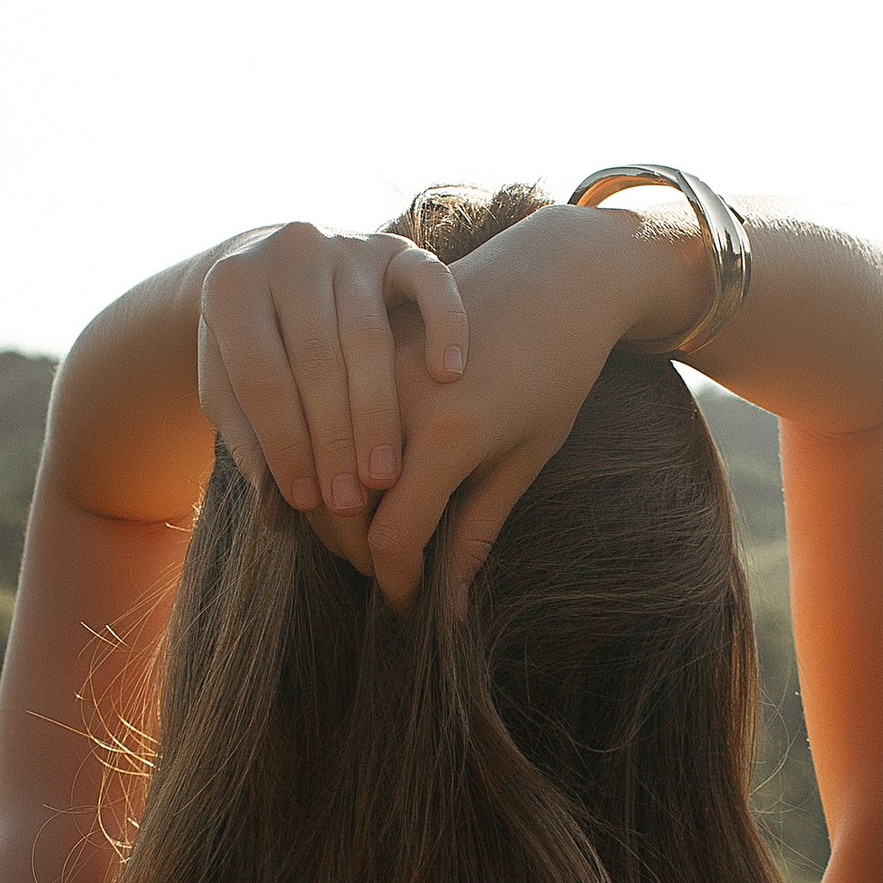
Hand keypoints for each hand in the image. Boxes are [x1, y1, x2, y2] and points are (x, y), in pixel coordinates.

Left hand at [196, 225, 468, 567]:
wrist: (278, 265)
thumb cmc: (251, 344)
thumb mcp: (227, 381)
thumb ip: (245, 434)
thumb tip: (273, 502)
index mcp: (231, 285)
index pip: (261, 375)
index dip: (284, 442)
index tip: (306, 500)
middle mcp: (288, 252)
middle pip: (315, 359)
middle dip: (333, 439)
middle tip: (351, 501)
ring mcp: (345, 245)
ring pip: (366, 335)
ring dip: (378, 411)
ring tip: (386, 476)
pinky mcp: (394, 246)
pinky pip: (429, 280)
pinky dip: (444, 323)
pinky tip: (449, 375)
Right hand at [365, 205, 683, 609]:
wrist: (558, 272)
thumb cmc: (559, 370)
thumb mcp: (526, 456)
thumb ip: (477, 534)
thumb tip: (448, 610)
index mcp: (448, 435)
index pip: (391, 537)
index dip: (393, 581)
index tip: (406, 603)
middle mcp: (399, 398)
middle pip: (341, 504)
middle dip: (356, 552)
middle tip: (384, 574)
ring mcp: (374, 365)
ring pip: (323, 457)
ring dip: (335, 507)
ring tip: (369, 535)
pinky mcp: (366, 341)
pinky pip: (327, 413)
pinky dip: (331, 453)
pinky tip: (353, 480)